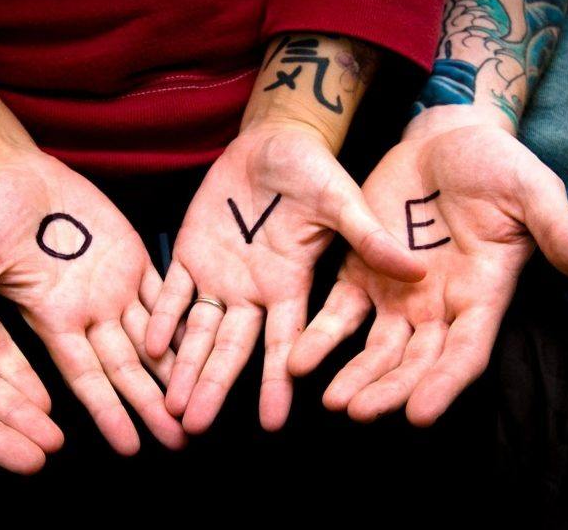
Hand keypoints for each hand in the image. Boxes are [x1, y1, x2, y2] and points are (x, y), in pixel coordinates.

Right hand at [0, 149, 184, 453]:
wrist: (15, 172)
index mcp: (53, 317)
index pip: (85, 376)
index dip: (107, 411)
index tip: (129, 447)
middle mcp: (88, 311)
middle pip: (127, 366)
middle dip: (152, 403)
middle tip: (182, 438)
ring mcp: (113, 285)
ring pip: (153, 337)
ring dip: (176, 368)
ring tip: (201, 399)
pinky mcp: (131, 258)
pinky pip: (167, 292)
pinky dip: (186, 317)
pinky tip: (209, 341)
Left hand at [146, 123, 424, 432]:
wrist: (272, 140)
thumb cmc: (313, 170)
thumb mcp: (342, 201)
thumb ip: (368, 237)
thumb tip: (417, 270)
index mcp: (291, 286)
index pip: (283, 345)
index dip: (277, 383)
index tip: (272, 424)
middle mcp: (253, 291)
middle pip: (231, 349)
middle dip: (212, 386)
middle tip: (193, 428)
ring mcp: (219, 275)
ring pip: (198, 330)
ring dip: (183, 365)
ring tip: (168, 406)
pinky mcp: (191, 252)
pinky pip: (172, 291)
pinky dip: (161, 316)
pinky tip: (150, 345)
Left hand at [288, 112, 567, 425]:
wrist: (447, 137)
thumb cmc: (497, 165)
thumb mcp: (532, 190)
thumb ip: (556, 228)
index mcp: (483, 294)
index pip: (465, 352)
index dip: (444, 384)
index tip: (419, 414)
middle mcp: (439, 306)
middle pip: (415, 362)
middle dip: (389, 389)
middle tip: (361, 414)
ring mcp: (397, 294)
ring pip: (376, 348)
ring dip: (355, 376)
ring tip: (332, 401)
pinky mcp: (360, 271)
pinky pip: (338, 312)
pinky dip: (320, 336)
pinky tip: (295, 359)